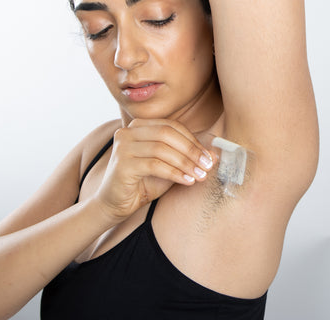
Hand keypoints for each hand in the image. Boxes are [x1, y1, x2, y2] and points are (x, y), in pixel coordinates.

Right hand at [94, 118, 216, 221]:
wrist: (115, 203)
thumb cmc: (143, 182)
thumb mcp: (168, 165)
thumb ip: (186, 157)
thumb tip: (214, 153)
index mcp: (138, 126)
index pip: (171, 126)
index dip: (193, 140)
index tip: (209, 156)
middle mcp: (127, 131)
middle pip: (166, 133)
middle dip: (191, 149)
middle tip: (207, 165)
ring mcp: (123, 146)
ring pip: (161, 149)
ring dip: (185, 163)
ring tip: (200, 176)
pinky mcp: (122, 163)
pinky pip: (154, 164)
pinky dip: (174, 173)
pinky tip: (187, 181)